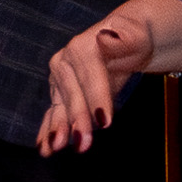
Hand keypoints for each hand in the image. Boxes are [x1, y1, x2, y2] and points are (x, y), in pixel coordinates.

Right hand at [37, 0, 162, 152]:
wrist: (126, 39)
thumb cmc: (134, 38)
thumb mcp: (136, 33)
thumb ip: (124, 38)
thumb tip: (105, 38)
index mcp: (82, 46)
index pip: (90, 76)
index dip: (97, 98)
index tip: (105, 121)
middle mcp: (65, 61)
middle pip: (73, 94)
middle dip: (78, 120)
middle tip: (83, 142)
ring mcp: (60, 78)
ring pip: (60, 106)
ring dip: (58, 128)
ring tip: (56, 147)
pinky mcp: (60, 93)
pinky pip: (53, 113)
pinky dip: (48, 131)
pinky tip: (44, 147)